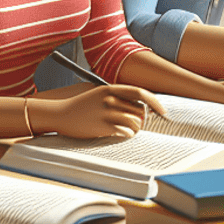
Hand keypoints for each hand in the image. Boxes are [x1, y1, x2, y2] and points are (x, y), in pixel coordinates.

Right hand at [30, 85, 166, 139]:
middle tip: (135, 126)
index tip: (164, 112)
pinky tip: (119, 135)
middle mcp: (110, 98)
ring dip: (135, 130)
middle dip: (141, 120)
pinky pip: (125, 132)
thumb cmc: (81, 107)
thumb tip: (141, 110)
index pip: (140, 93)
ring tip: (126, 131)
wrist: (59, 114)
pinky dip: (127, 135)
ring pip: (135, 123)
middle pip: (140, 111)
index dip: (155, 103)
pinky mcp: (103, 126)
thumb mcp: (98, 95)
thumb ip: (117, 98)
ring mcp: (106, 112)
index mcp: (110, 88)